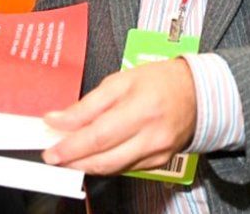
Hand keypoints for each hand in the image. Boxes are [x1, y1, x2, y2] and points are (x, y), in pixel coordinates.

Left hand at [42, 58, 196, 174]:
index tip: (50, 148)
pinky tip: (94, 156)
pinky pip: (125, 169)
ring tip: (69, 157)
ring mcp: (157, 153)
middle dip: (73, 160)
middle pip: (104, 159)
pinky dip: (106, 164)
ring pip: (113, 169)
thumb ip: (89, 104)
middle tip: (53, 157)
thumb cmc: (160, 81)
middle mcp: (150, 136)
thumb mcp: (121, 81)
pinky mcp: (159, 162)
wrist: (198, 94)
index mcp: (140, 109)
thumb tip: (59, 119)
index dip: (71, 146)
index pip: (98, 135)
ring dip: (86, 165)